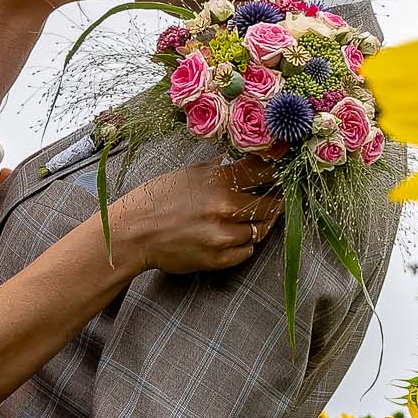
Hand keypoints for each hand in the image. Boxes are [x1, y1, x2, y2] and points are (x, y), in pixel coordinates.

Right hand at [111, 156, 281, 274]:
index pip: (266, 171)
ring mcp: (223, 236)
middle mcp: (226, 207)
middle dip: (273, 202)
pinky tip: (229, 237)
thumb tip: (236, 159)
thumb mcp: (185, 174)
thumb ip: (216, 169)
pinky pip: (247, 252)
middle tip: (270, 199)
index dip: (280, 171)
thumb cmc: (155, 200)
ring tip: (241, 220)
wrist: (132, 234)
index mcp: (219, 181)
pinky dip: (243, 245)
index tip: (285, 171)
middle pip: (272, 205)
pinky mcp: (218, 259)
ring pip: (260, 230)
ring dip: (255, 225)